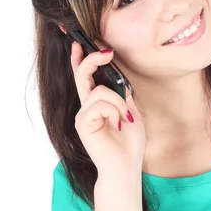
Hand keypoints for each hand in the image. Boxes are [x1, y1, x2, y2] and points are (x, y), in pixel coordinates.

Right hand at [70, 42, 145, 175]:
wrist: (126, 167)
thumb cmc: (129, 145)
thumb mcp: (131, 113)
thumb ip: (123, 96)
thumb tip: (120, 79)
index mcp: (97, 105)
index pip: (85, 77)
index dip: (81, 59)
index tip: (79, 42)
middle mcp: (87, 107)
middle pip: (83, 74)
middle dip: (91, 59)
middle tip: (106, 52)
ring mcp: (83, 115)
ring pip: (100, 90)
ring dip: (118, 104)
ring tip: (123, 120)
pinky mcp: (82, 122)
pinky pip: (100, 103)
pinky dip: (114, 112)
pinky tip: (117, 125)